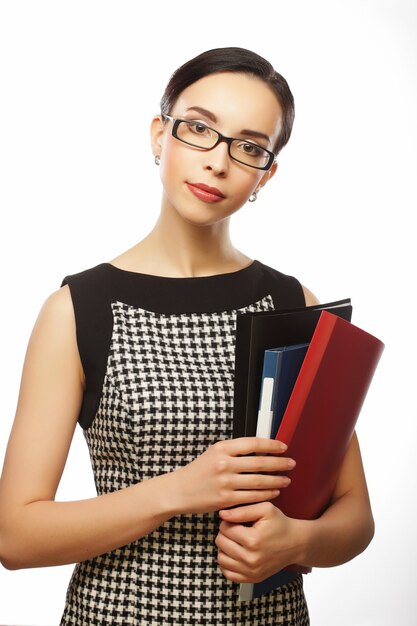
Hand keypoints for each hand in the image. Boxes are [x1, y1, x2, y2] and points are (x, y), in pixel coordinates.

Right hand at [171, 437, 294, 514]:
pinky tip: (274, 492)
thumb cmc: (199, 471)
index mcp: (222, 448)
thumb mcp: (214, 453)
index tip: (283, 447)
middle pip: (260, 463)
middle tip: (291, 464)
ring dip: (276, 480)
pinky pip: (252, 497)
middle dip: (279, 464)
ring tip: (286, 480)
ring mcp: (226, 483)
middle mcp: (224, 464)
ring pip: (259, 481)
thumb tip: (260, 448)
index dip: (271, 445)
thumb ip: (234, 450)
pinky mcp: (226, 499)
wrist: (180, 491)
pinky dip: (266, 494)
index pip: (253, 443)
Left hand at [215, 501, 303, 582]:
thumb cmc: (280, 524)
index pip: (224, 528)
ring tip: (236, 541)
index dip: (228, 521)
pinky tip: (236, 554)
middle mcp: (250, 559)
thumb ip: (242, 510)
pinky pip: (228, 573)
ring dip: (225, 548)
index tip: (238, 521)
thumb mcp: (265, 509)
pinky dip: (228, 563)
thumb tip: (222, 514)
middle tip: (237, 529)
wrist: (296, 544)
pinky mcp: (252, 579)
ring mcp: (251, 571)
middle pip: (220, 543)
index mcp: (252, 540)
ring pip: (221, 558)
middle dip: (225, 533)